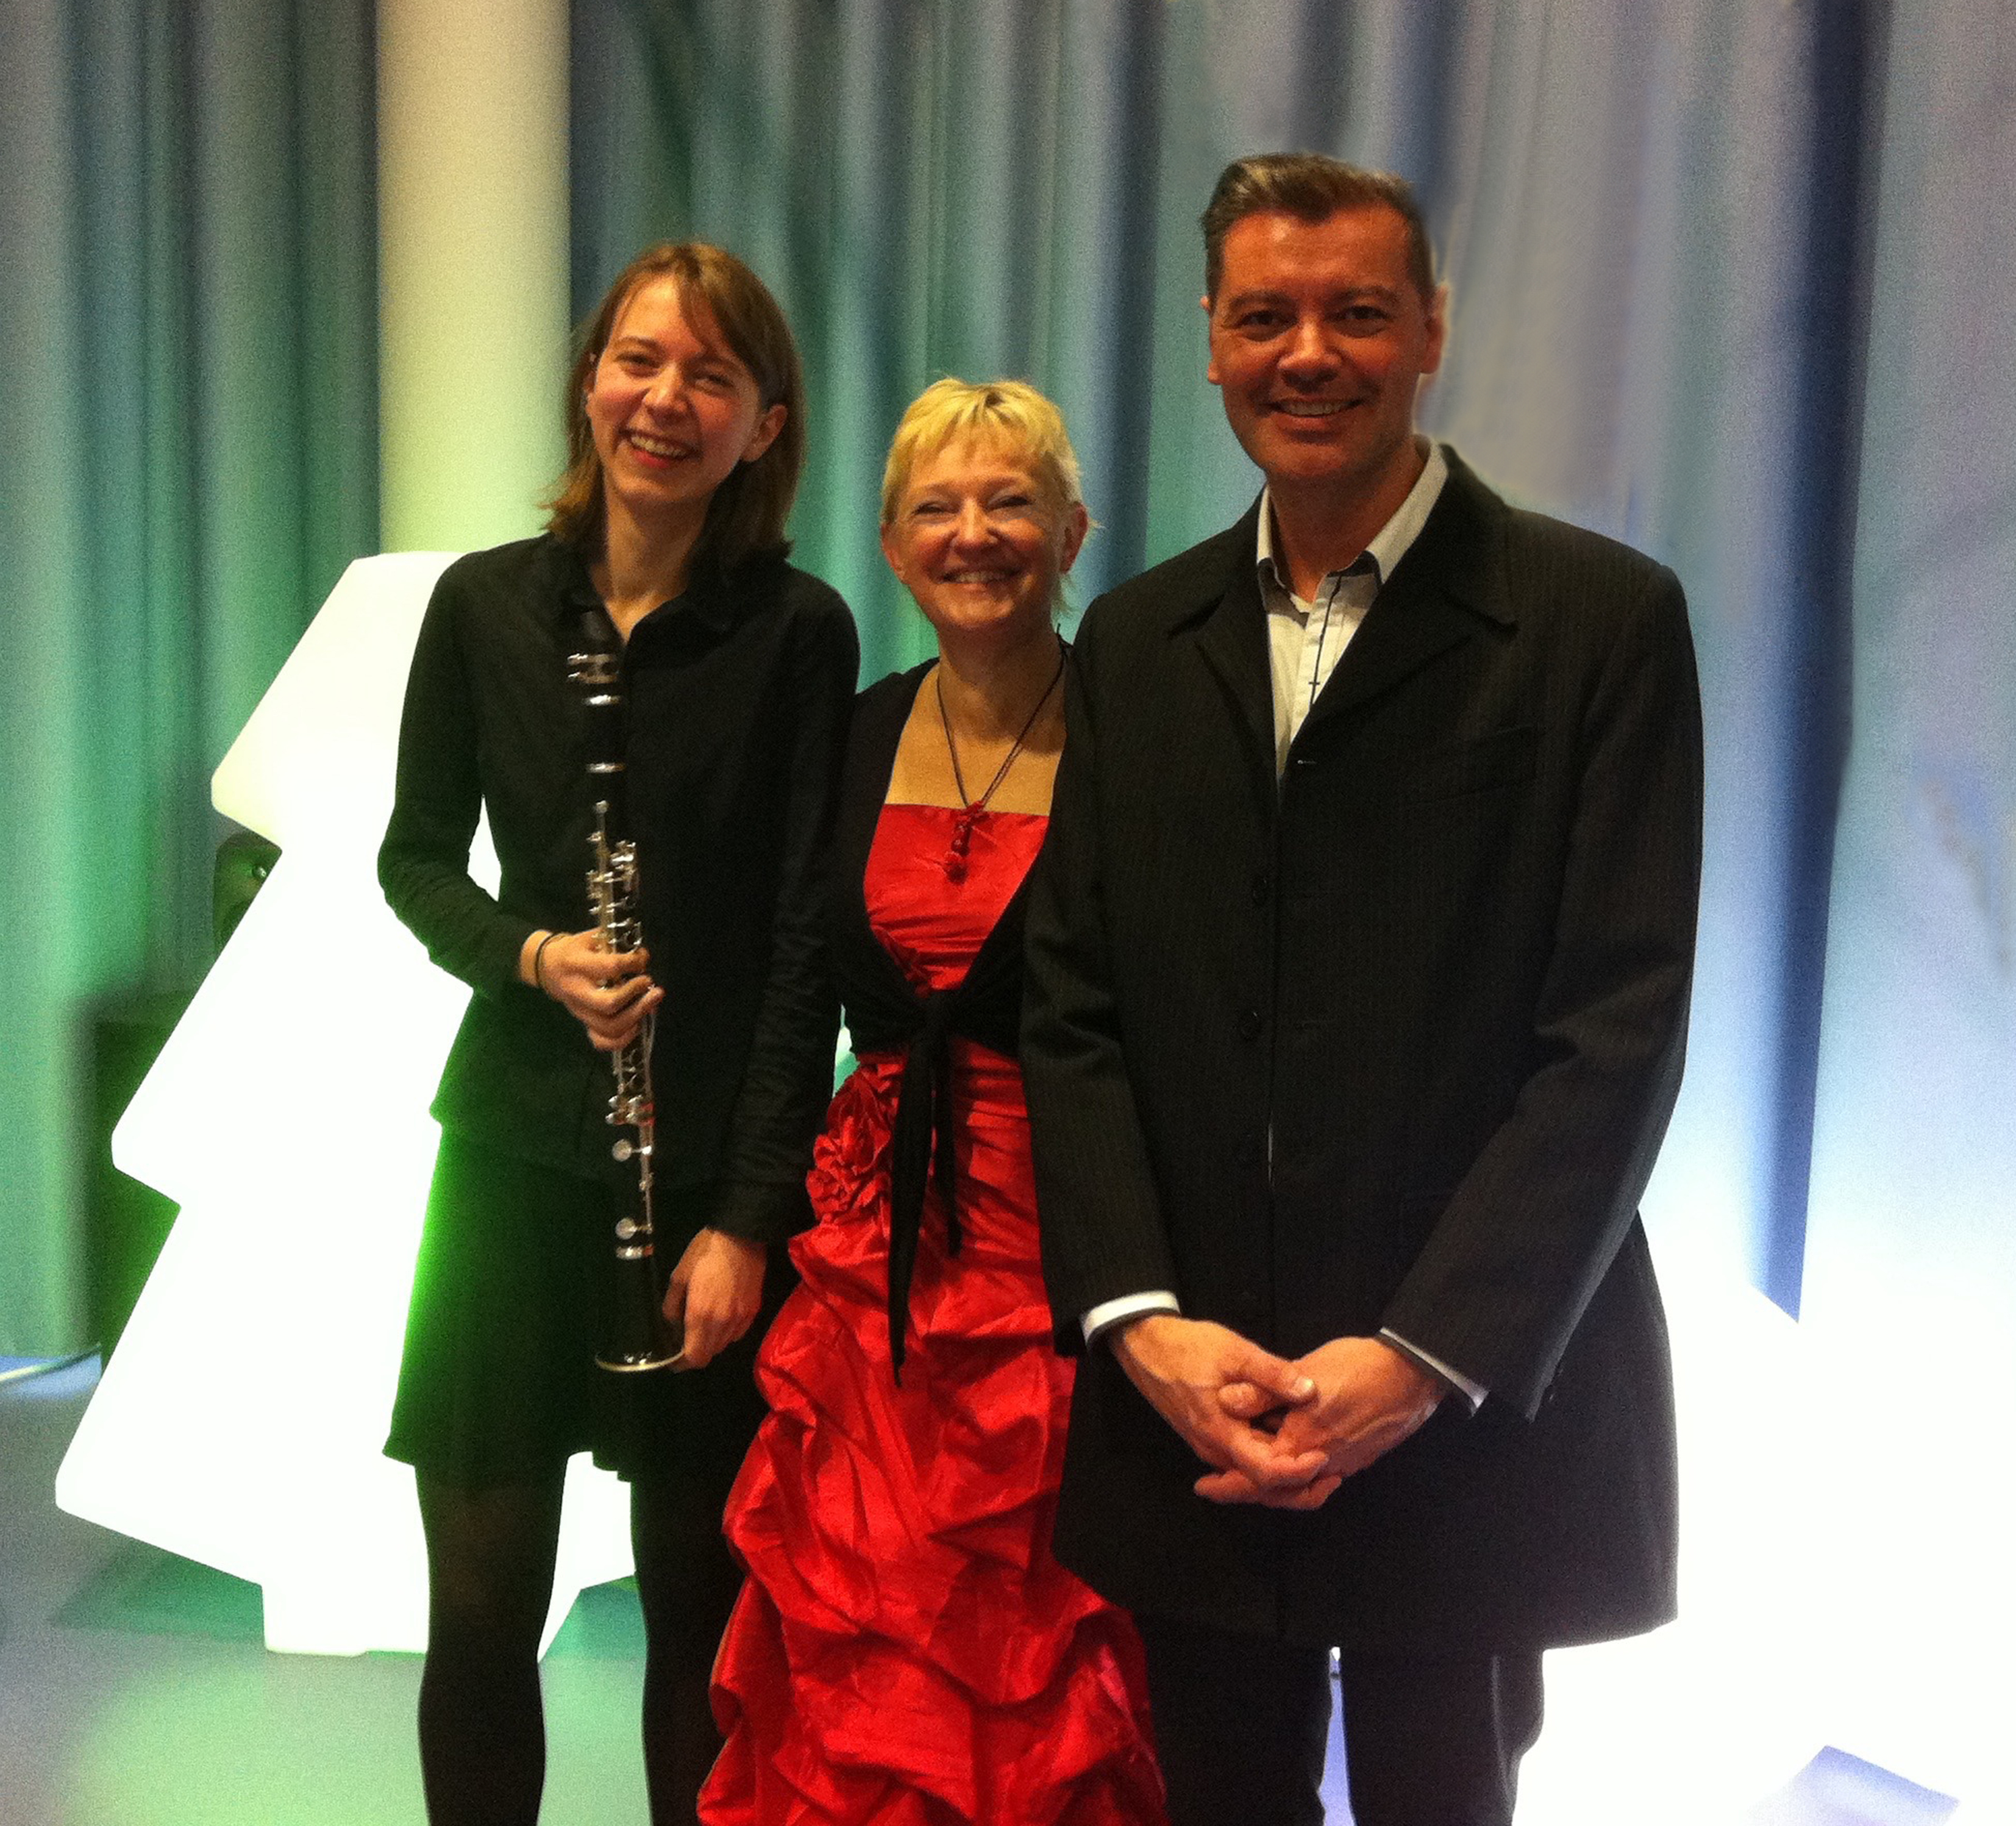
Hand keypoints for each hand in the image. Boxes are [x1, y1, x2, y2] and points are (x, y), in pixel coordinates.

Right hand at [522, 928, 660, 1050]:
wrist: (547, 967)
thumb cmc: (575, 950)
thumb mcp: (590, 938)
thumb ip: (616, 944)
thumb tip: (643, 957)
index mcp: (577, 964)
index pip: (610, 968)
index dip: (632, 964)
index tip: (642, 959)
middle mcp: (577, 991)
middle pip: (609, 1004)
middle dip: (635, 994)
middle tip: (648, 982)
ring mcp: (580, 1011)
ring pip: (609, 1027)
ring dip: (636, 1016)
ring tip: (651, 1003)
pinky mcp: (583, 1023)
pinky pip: (601, 1041)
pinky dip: (622, 1039)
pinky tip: (636, 1025)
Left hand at [663, 1229, 766, 1369]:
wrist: (742, 1235)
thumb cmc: (705, 1252)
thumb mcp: (679, 1276)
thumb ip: (672, 1306)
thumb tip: (672, 1325)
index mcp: (701, 1315)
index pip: (694, 1357)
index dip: (681, 1365)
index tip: (673, 1362)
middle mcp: (723, 1323)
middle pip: (709, 1355)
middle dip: (695, 1354)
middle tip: (684, 1343)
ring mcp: (741, 1318)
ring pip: (724, 1345)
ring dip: (711, 1344)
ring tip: (702, 1329)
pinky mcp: (754, 1310)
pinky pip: (737, 1333)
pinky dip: (726, 1334)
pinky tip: (720, 1318)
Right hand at [1108, 1314, 1334, 1506]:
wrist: (1145, 1345)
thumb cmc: (1189, 1347)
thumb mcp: (1234, 1352)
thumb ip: (1272, 1373)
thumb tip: (1310, 1391)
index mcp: (1221, 1434)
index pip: (1265, 1473)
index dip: (1297, 1472)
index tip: (1323, 1457)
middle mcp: (1215, 1450)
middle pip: (1260, 1484)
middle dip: (1298, 1484)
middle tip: (1334, 1472)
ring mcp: (1210, 1445)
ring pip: (1251, 1475)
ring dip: (1284, 1475)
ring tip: (1319, 1462)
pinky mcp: (1209, 1435)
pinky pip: (1242, 1460)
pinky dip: (1268, 1461)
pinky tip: (1289, 1445)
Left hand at [1195, 1336, 1444, 1508]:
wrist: (1411, 1373)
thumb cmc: (1357, 1368)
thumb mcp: (1304, 1372)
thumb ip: (1264, 1390)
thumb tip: (1225, 1401)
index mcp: (1304, 1443)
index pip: (1258, 1478)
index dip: (1228, 1485)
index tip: (1203, 1486)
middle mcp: (1324, 1462)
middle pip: (1278, 1491)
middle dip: (1245, 1489)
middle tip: (1216, 1484)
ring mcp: (1345, 1463)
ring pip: (1299, 1486)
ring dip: (1271, 1483)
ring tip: (1246, 1471)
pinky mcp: (1359, 1457)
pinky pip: (1319, 1475)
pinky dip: (1297, 1475)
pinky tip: (1287, 1455)